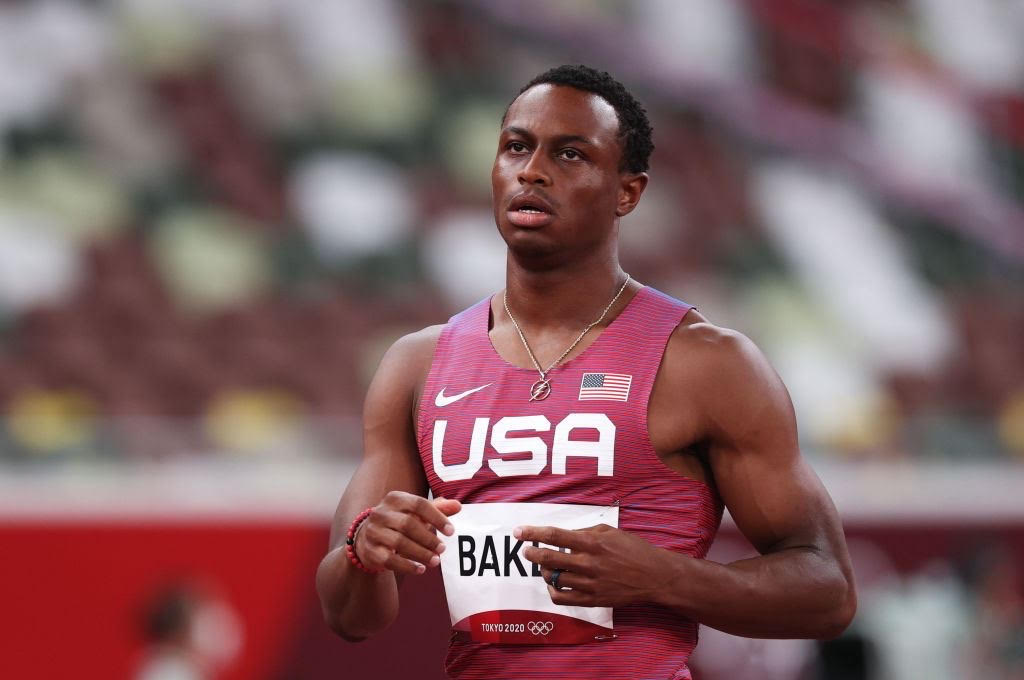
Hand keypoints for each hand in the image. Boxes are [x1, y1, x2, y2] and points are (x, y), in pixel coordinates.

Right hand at [354, 492, 460, 574]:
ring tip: (436, 561)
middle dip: (428, 538)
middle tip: (443, 549)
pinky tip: (420, 569)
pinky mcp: (370, 550)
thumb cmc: (400, 522)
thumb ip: (438, 509)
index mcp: (395, 498)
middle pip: (408, 524)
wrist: (367, 538)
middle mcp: (381, 512)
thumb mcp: (417, 513)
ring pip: (399, 542)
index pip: (419, 504)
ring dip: (420, 553)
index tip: (451, 531)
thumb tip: (458, 505)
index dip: (437, 517)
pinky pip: (390, 559)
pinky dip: (407, 566)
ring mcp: (373, 531)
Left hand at [514, 524, 672, 607]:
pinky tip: (553, 582)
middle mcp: (588, 564)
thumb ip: (585, 533)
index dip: (533, 533)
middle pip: (548, 558)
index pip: (555, 536)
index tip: (519, 532)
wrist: (654, 576)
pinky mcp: (592, 600)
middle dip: (532, 553)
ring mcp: (589, 584)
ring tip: (545, 565)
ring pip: (553, 578)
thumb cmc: (633, 550)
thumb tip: (564, 535)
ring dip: (543, 570)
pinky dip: (552, 590)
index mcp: (592, 543)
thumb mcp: (610, 531)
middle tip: (526, 550)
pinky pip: (562, 598)